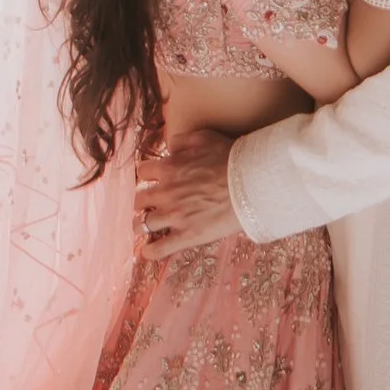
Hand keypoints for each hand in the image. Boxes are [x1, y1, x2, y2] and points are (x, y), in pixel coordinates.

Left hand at [136, 128, 240, 259]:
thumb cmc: (232, 158)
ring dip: (141, 226)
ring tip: (145, 228)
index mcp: (169, 168)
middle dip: (142, 203)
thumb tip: (170, 146)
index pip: (143, 172)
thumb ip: (182, 140)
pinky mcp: (186, 235)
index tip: (153, 181)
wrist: (251, 183)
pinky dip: (150, 251)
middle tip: (149, 206)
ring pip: (142, 224)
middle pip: (138, 200)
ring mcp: (174, 216)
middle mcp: (166, 192)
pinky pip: (158, 248)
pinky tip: (149, 251)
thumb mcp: (204, 137)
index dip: (147, 177)